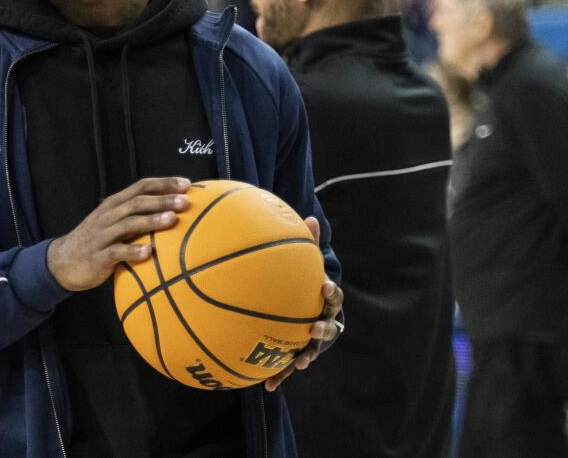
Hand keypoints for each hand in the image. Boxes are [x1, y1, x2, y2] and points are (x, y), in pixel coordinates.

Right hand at [47, 177, 191, 291]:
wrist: (62, 261)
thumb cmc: (96, 242)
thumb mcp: (112, 223)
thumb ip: (135, 216)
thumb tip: (171, 212)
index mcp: (114, 205)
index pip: (140, 187)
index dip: (163, 184)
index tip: (187, 185)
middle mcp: (108, 216)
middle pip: (137, 203)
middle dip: (162, 200)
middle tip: (185, 201)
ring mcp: (102, 235)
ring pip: (128, 224)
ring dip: (151, 221)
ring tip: (172, 220)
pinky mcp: (98, 256)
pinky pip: (116, 252)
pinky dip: (133, 251)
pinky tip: (149, 253)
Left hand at [264, 216, 343, 391]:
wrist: (307, 304)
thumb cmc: (303, 280)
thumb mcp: (305, 262)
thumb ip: (306, 243)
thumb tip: (308, 215)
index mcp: (324, 299)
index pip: (332, 295)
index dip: (330, 291)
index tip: (323, 285)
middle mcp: (323, 320)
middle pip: (329, 325)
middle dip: (323, 327)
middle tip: (314, 326)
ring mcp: (313, 339)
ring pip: (313, 349)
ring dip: (307, 354)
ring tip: (301, 361)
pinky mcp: (298, 353)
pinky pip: (289, 364)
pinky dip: (281, 374)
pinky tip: (268, 386)